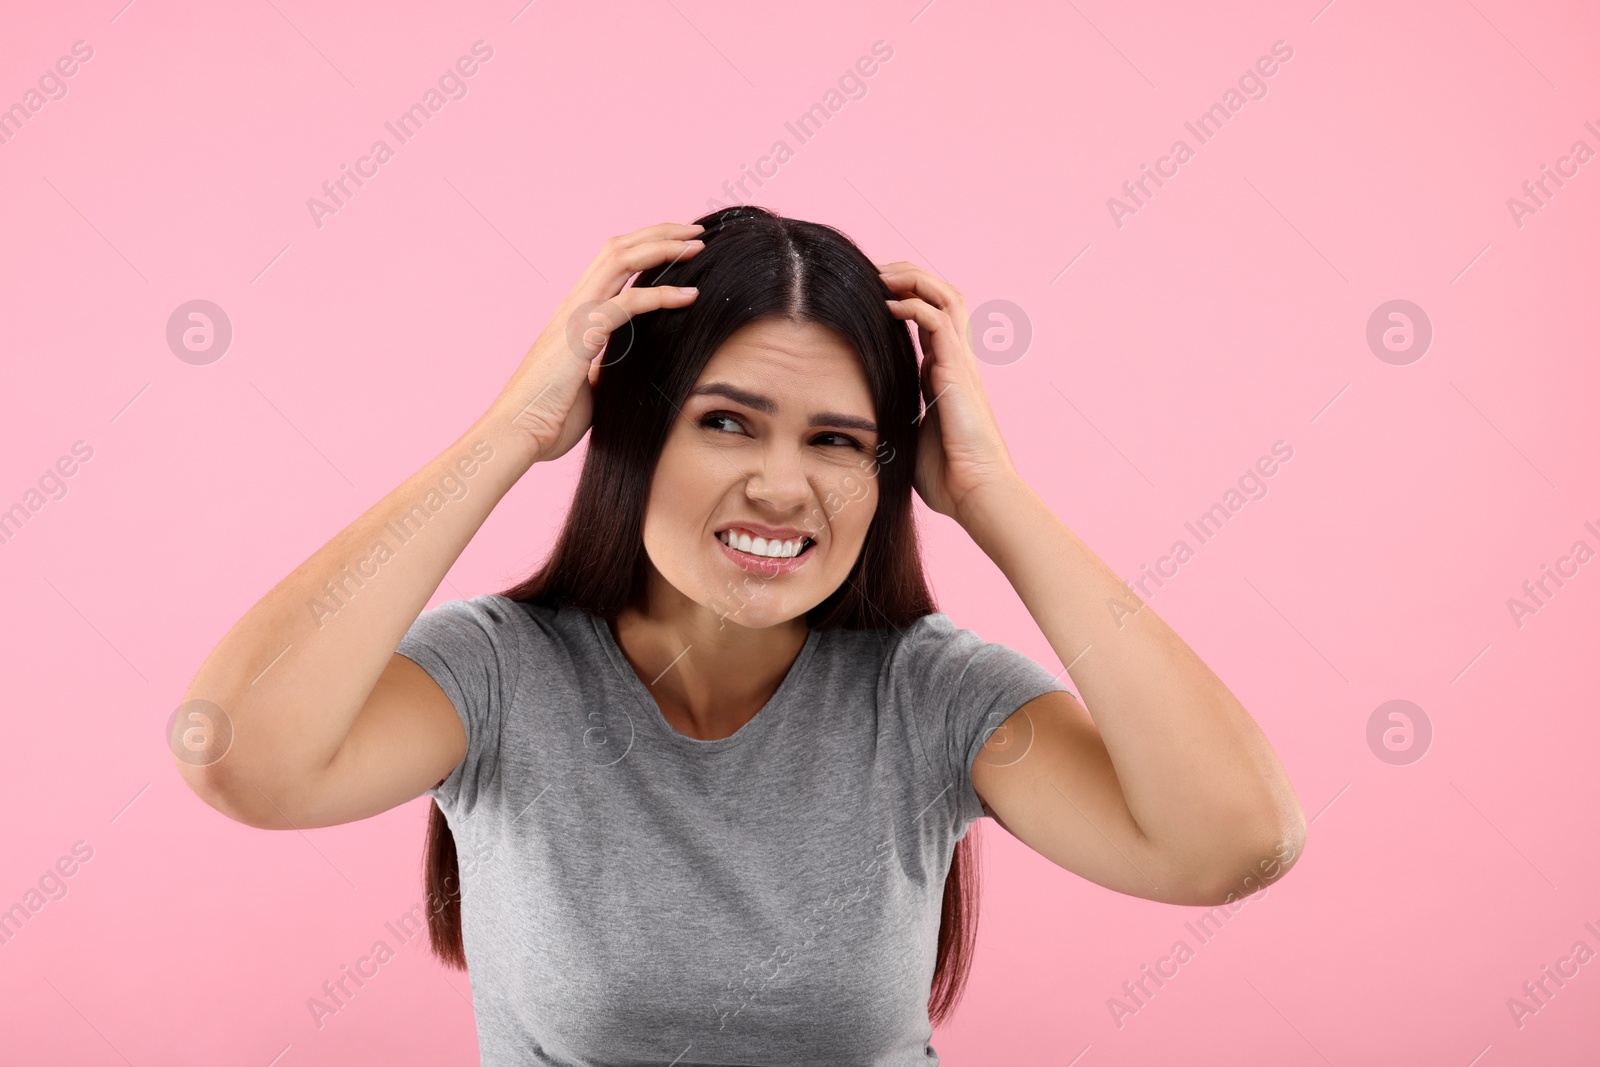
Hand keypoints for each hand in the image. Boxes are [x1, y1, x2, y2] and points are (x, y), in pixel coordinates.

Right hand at [484, 222, 704, 462]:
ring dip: (663, 248)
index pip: (611, 264)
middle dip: (659, 232)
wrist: (516, 436)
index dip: (644, 247)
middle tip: (696, 229)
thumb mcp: (586, 387)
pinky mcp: (581, 336)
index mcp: (573, 315)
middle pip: (617, 248)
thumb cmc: (548, 419)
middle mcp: (573, 305)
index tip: (679, 245)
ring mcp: (574, 317)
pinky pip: (627, 304)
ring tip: (698, 245)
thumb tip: (621, 372)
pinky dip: (661, 295)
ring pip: (621, 261)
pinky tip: (691, 295)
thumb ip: (603, 370)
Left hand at [880, 262, 1018, 520]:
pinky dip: (913, 304)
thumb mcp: (910, 440)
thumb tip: (861, 426)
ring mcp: (960, 363)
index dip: (903, 300)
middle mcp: (955, 361)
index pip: (928, 320)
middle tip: (874, 273)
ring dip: (914, 279)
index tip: (869, 296)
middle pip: (942, 296)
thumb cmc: (947, 479)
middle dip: (910, 276)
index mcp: (943, 375)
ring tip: (881, 275)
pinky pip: (938, 320)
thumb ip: (894, 422)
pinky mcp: (957, 371)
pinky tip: (886, 306)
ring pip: (946, 297)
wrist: (975, 494)